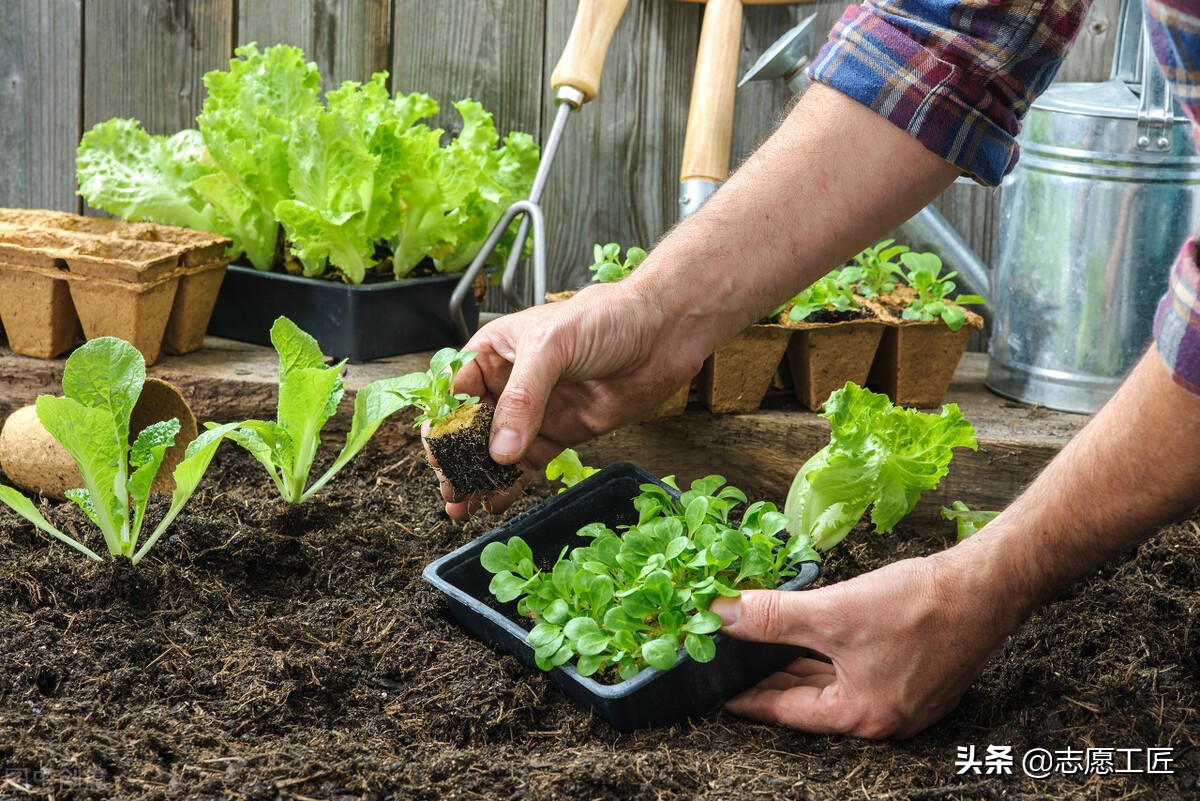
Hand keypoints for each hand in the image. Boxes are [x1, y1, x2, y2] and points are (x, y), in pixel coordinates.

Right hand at [441, 282, 706, 519]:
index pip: (454, 392)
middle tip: (450, 489)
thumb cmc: (606, 319)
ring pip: (496, 452)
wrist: (662, 333)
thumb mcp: (553, 348)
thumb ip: (523, 398)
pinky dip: (510, 485)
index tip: (437, 456)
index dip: (442, 425)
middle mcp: (509, 383)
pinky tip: (495, 503)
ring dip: (478, 478)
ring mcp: (535, 411)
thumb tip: (500, 449)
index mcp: (495, 352)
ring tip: (462, 505)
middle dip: (456, 460)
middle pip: (470, 428)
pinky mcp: (560, 433)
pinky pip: (527, 464)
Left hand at [710, 544, 1022, 737]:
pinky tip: (813, 638)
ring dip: (801, 666)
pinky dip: (831, 658)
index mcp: (861, 715)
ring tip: (765, 650)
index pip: (787, 710)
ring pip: (836, 685)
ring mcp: (905, 700)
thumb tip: (722, 615)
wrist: (986, 586)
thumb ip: (772, 618)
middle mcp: (884, 718)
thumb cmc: (919, 606)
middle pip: (811, 701)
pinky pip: (859, 673)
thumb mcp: (832, 613)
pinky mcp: (919, 676)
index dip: (749, 697)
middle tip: (735, 665)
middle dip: (772, 679)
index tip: (719, 690)